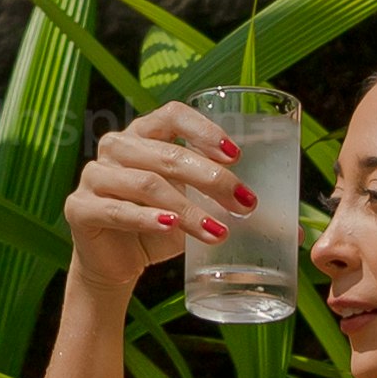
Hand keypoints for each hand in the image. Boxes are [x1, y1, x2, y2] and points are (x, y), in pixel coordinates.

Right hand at [65, 104, 244, 311]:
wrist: (115, 263)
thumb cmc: (161, 227)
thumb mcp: (199, 210)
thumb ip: (236, 210)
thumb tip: (297, 230)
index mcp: (145, 133)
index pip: (172, 114)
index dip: (204, 129)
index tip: (237, 154)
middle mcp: (117, 146)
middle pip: (166, 152)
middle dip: (211, 178)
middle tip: (246, 203)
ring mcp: (95, 175)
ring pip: (146, 182)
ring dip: (187, 207)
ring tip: (218, 231)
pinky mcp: (80, 207)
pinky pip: (116, 209)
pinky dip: (146, 219)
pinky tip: (169, 228)